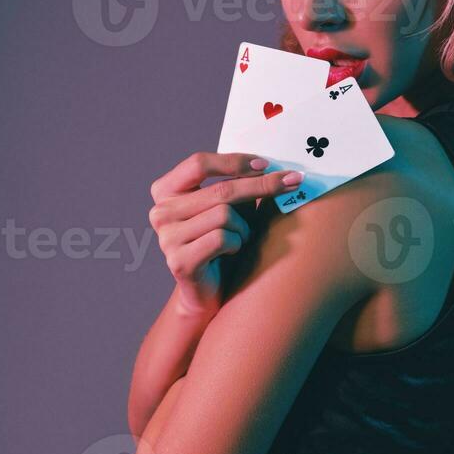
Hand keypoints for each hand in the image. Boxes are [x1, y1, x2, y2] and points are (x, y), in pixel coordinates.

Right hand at [148, 152, 303, 316]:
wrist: (208, 292)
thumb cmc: (222, 243)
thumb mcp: (229, 208)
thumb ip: (238, 185)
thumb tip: (269, 164)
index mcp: (165, 191)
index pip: (199, 163)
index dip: (235, 162)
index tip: (267, 164)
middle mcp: (160, 212)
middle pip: (220, 190)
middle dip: (261, 186)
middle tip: (293, 181)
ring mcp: (166, 238)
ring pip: (224, 215)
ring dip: (243, 228)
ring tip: (239, 239)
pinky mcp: (179, 261)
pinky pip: (222, 239)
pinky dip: (237, 244)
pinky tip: (232, 252)